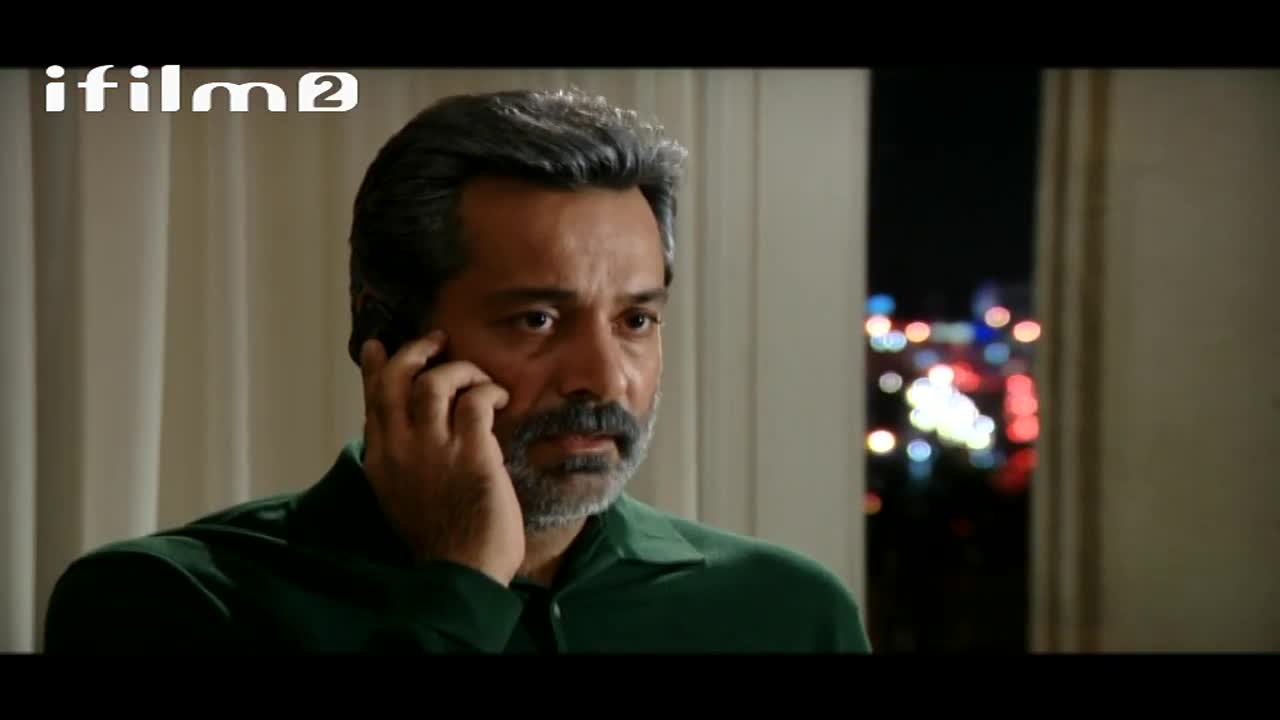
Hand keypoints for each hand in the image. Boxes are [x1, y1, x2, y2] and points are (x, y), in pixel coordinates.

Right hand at [359, 331, 524, 585]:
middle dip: (416, 352)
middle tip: (438, 342)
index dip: (378, 368)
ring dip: (459, 370)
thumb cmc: (442, 539)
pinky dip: (488, 391)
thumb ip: (401, 461)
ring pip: (434, 382)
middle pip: (397, 381)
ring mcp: (433, 450)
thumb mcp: (402, 497)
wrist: (461, 572)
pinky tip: (500, 398)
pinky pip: (475, 401)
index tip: (381, 345)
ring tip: (477, 377)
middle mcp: (400, 449)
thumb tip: (405, 432)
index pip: (374, 400)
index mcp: (381, 460)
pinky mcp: (471, 453)